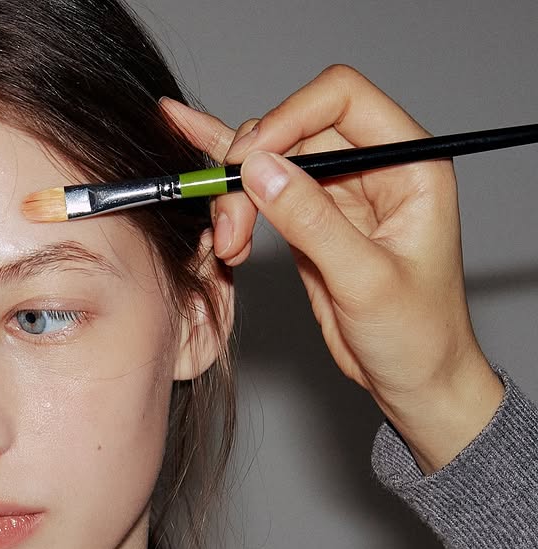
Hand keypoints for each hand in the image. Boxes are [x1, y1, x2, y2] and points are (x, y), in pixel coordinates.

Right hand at [159, 65, 504, 471]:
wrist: (415, 383)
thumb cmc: (418, 336)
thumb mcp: (367, 281)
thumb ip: (313, 222)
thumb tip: (262, 170)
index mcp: (409, 165)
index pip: (341, 100)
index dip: (289, 119)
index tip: (251, 161)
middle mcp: (373, 168)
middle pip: (295, 131)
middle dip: (252, 168)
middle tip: (231, 223)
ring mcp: (338, 194)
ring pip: (271, 162)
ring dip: (237, 193)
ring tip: (227, 240)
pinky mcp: (310, 224)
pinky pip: (265, 192)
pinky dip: (231, 189)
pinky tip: (195, 149)